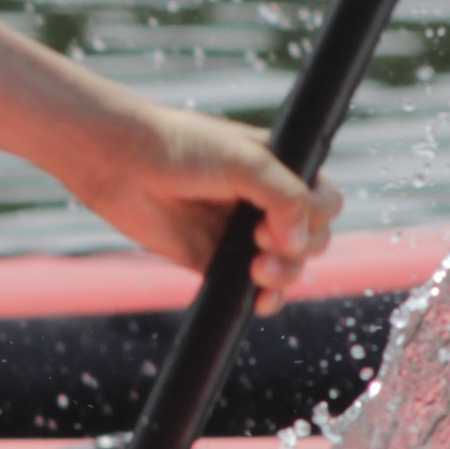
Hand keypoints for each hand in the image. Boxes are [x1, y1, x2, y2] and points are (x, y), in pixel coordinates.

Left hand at [59, 104, 338, 315]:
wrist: (124, 163)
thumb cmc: (183, 147)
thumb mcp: (245, 160)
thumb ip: (285, 196)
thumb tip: (300, 244)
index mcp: (281, 170)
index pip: (326, 202)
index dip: (315, 216)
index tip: (281, 216)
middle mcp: (267, 203)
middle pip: (314, 239)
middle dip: (299, 247)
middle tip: (259, 236)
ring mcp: (244, 234)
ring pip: (290, 267)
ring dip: (284, 275)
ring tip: (255, 268)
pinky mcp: (218, 261)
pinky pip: (256, 290)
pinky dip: (266, 299)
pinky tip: (258, 301)